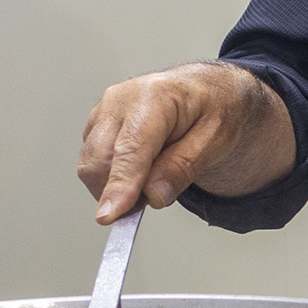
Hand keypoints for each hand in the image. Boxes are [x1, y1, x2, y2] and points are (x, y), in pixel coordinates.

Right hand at [77, 62, 296, 222]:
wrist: (204, 92)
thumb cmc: (212, 108)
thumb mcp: (216, 138)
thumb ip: (184, 166)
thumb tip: (154, 194)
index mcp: (153, 96)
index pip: (130, 149)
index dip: (119, 185)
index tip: (111, 214)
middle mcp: (119, 101)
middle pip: (100, 161)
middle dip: (123, 192)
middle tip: (158, 196)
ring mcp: (103, 114)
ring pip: (92, 167)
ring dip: (118, 187)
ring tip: (157, 176)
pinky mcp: (94, 128)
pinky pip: (94, 165)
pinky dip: (114, 179)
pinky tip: (142, 170)